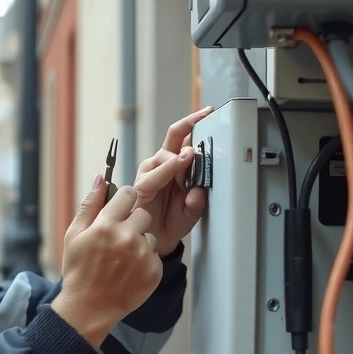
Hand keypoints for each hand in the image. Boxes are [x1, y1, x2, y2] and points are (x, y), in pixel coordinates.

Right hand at [52, 179, 163, 347]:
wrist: (89, 307)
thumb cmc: (79, 270)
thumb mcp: (74, 234)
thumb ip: (90, 204)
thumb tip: (100, 178)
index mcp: (106, 225)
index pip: (128, 193)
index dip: (123, 201)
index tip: (118, 211)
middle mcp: (127, 238)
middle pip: (143, 213)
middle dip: (132, 222)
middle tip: (118, 238)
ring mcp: (143, 255)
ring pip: (149, 235)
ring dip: (139, 242)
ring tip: (122, 258)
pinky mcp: (154, 271)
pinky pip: (154, 255)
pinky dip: (145, 261)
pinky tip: (129, 271)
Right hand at [133, 107, 214, 256]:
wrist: (157, 240)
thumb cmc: (172, 220)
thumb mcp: (193, 211)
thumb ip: (197, 201)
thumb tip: (199, 191)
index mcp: (177, 166)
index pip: (186, 140)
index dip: (197, 125)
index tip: (210, 113)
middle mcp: (162, 164)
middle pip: (174, 136)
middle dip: (189, 124)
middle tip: (205, 117)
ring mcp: (151, 173)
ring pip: (164, 154)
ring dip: (179, 155)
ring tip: (192, 155)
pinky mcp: (142, 185)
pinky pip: (154, 175)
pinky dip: (168, 169)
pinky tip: (179, 163)